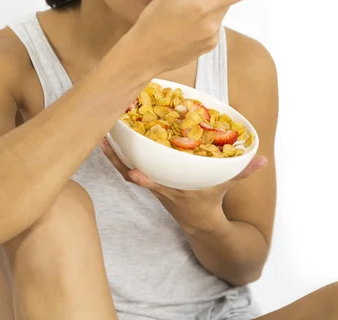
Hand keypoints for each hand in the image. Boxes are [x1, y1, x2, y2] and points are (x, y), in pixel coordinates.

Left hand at [99, 137, 266, 233]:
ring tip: (100, 135)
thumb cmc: (210, 202)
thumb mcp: (226, 186)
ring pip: (125, 171)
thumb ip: (243, 171)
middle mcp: (159, 188)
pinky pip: (128, 169)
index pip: (158, 187)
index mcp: (176, 192)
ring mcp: (151, 185)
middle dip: (117, 159)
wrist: (200, 225)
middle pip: (132, 175)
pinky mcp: (148, 181)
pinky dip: (118, 158)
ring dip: (112, 156)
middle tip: (103, 137)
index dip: (146, 181)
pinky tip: (110, 143)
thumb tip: (262, 158)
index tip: (134, 170)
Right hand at [130, 0, 251, 74]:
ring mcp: (212, 38)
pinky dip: (204, 22)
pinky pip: (212, 28)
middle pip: (226, 1)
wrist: (145, 53)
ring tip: (183, 13)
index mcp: (205, 6)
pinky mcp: (208, 47)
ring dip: (208, 8)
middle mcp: (213, 24)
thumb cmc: (154, 20)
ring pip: (218, 15)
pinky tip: (184, 26)